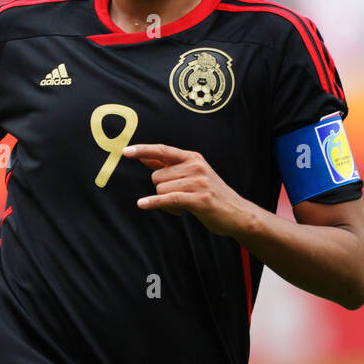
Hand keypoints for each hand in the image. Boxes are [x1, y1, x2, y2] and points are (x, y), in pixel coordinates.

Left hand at [122, 144, 253, 238]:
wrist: (237, 213)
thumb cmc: (212, 195)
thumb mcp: (192, 175)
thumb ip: (168, 167)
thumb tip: (144, 158)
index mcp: (193, 158)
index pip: (163, 150)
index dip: (143, 150)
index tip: (125, 151)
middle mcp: (195, 166)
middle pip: (157, 176)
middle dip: (160, 190)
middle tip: (176, 199)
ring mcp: (198, 182)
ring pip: (161, 189)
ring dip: (165, 202)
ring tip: (182, 206)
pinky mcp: (198, 199)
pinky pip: (167, 199)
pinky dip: (153, 202)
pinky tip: (143, 204)